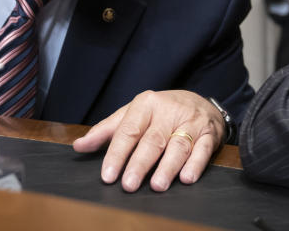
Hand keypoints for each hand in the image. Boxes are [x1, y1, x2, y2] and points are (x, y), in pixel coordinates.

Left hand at [71, 90, 223, 191]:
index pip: (128, 130)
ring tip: (157, 185)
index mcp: (145, 104)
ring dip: (168, 167)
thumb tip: (79, 146)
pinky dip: (195, 164)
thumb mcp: (133, 113)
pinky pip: (202, 149)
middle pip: (152, 140)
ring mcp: (190, 122)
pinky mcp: (209, 134)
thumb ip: (106, 130)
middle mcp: (168, 112)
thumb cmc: (160, 111)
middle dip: (139, 164)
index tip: (108, 175)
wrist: (200, 101)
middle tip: (129, 184)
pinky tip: (186, 177)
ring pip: (178, 146)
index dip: (117, 154)